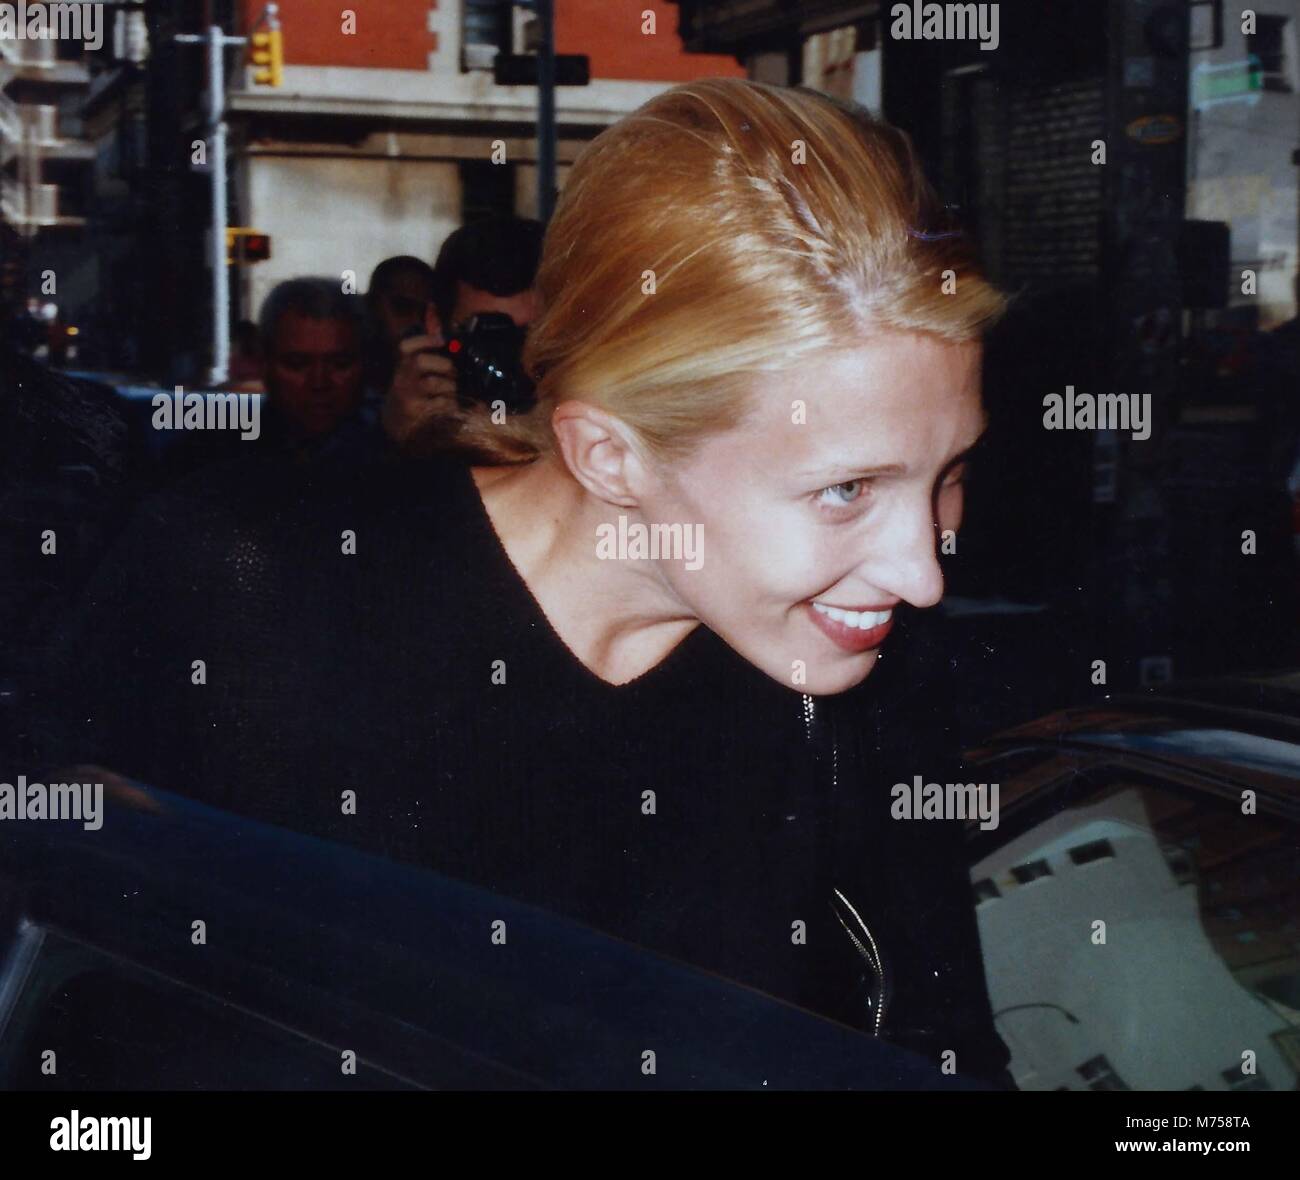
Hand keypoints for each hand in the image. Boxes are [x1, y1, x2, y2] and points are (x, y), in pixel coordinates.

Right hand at [381, 303, 457, 443]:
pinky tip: (450, 407)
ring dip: (451, 387)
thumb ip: (425, 345)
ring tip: (451, 393)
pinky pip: (443, 404)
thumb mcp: (413, 369)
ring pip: (436, 384)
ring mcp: (408, 398)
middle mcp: (401, 380)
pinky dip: (452, 405)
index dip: (425, 340)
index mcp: (402, 366)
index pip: (407, 347)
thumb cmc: (412, 391)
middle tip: (452, 373)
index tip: (442, 339)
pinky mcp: (417, 416)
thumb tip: (435, 313)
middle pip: (421, 362)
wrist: (397, 426)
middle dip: (444, 365)